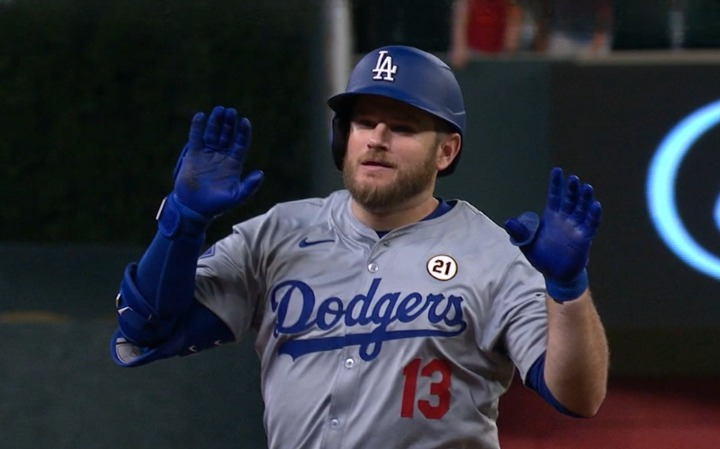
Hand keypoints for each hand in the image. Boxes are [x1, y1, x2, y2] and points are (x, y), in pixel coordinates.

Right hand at [173, 106, 263, 218]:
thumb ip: (249, 186)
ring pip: (213, 133)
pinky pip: (196, 138)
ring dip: (216, 122)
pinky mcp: (193, 155)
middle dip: (230, 123)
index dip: (243, 132)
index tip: (245, 121)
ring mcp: (207, 154)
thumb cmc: (217, 205)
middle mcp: (221, 156)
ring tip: (219, 109)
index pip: (241, 144)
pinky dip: (197, 127)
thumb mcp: (236, 197)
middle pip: (228, 135)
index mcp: (234, 163)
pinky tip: (200, 116)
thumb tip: (260, 173)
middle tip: (231, 111)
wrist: (195, 209)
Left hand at [504, 167, 601, 301]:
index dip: (556, 184)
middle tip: (573, 178)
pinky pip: (590, 224)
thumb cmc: (542, 256)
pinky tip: (596, 205)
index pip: (554, 196)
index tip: (557, 170)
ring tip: (587, 187)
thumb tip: (507, 221)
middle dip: (571, 189)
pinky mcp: (584, 237)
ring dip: (585, 199)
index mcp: (551, 216)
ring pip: (582, 209)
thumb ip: (519, 232)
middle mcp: (565, 219)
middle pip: (570, 200)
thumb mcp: (527, 244)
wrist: (555, 274)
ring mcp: (575, 227)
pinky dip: (593, 215)